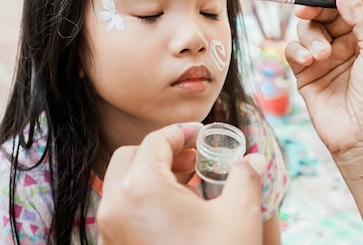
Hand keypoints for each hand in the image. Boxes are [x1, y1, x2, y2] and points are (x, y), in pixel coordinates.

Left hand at [97, 122, 266, 244]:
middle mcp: (114, 206)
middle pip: (130, 157)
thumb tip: (254, 160)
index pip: (155, 142)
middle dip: (162, 152)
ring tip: (190, 187)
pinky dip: (143, 200)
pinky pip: (122, 211)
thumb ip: (244, 178)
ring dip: (152, 175)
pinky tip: (176, 214)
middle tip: (194, 160)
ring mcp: (108, 230)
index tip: (202, 135)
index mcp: (140, 189)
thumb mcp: (239, 216)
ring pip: (122, 184)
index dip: (181, 133)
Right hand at [285, 0, 362, 168]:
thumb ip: (362, 20)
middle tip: (307, 11)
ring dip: (310, 36)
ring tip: (321, 56)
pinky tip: (308, 62)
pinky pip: (293, 50)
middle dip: (316, 9)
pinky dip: (297, 51)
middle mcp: (348, 43)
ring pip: (308, 29)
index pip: (355, 3)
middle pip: (326, 12)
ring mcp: (325, 58)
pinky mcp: (306, 73)